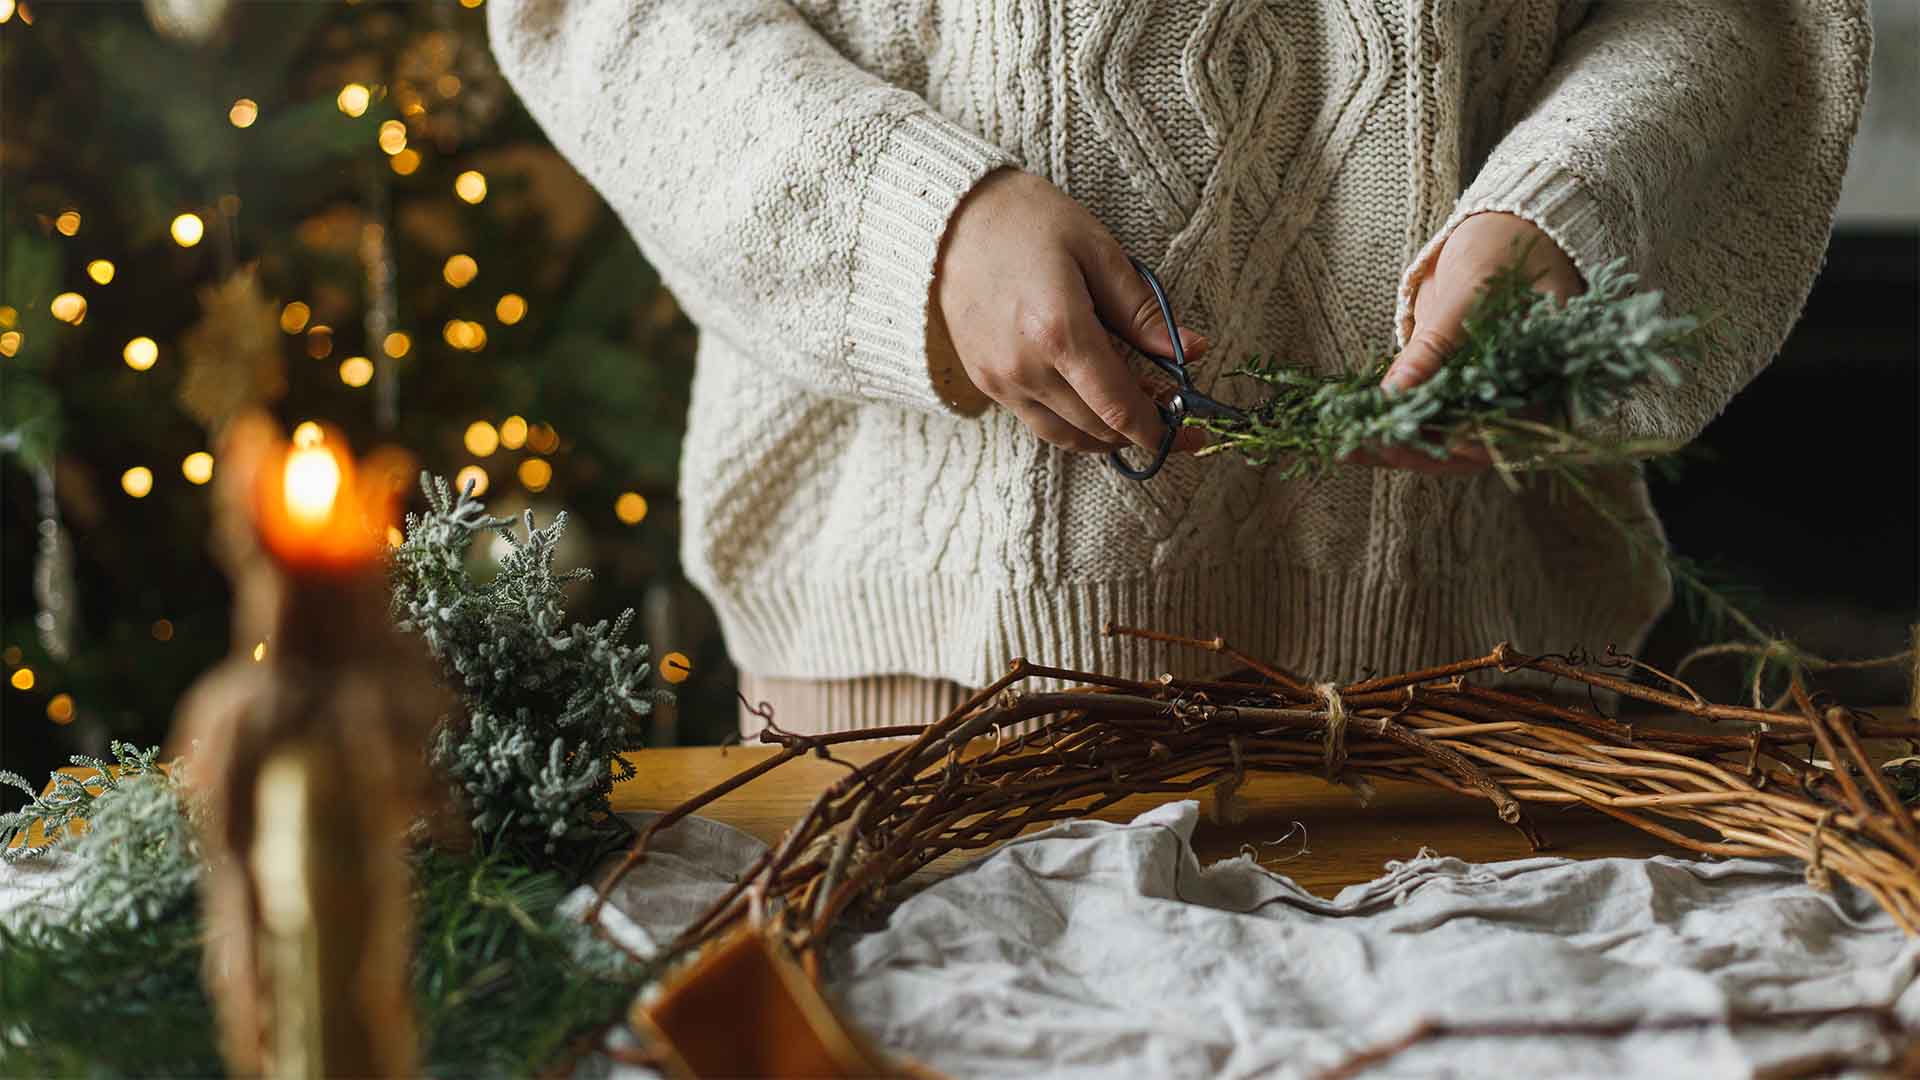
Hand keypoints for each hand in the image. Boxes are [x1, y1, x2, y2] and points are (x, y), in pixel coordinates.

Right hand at [932, 168, 1209, 454]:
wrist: (949, 219)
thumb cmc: (1027, 221)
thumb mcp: (1097, 250)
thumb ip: (1143, 310)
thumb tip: (1192, 351)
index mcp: (1059, 331)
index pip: (1119, 407)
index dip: (1159, 430)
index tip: (1189, 434)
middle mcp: (1026, 368)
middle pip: (1098, 428)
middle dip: (1140, 430)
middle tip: (1169, 410)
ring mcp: (1000, 380)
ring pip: (1068, 436)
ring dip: (1107, 435)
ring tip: (1132, 412)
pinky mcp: (985, 383)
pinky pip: (1038, 422)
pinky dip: (1073, 424)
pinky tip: (1092, 402)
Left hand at [1352, 211, 1582, 473]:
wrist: (1504, 232)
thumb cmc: (1505, 256)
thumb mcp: (1470, 296)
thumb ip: (1436, 346)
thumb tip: (1395, 392)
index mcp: (1538, 388)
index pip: (1496, 438)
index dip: (1451, 450)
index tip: (1409, 448)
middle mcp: (1509, 403)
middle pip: (1458, 447)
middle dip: (1406, 449)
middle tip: (1359, 447)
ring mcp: (1477, 396)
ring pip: (1433, 435)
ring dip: (1388, 441)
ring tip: (1341, 444)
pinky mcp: (1448, 385)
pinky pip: (1417, 410)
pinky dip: (1385, 418)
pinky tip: (1347, 424)